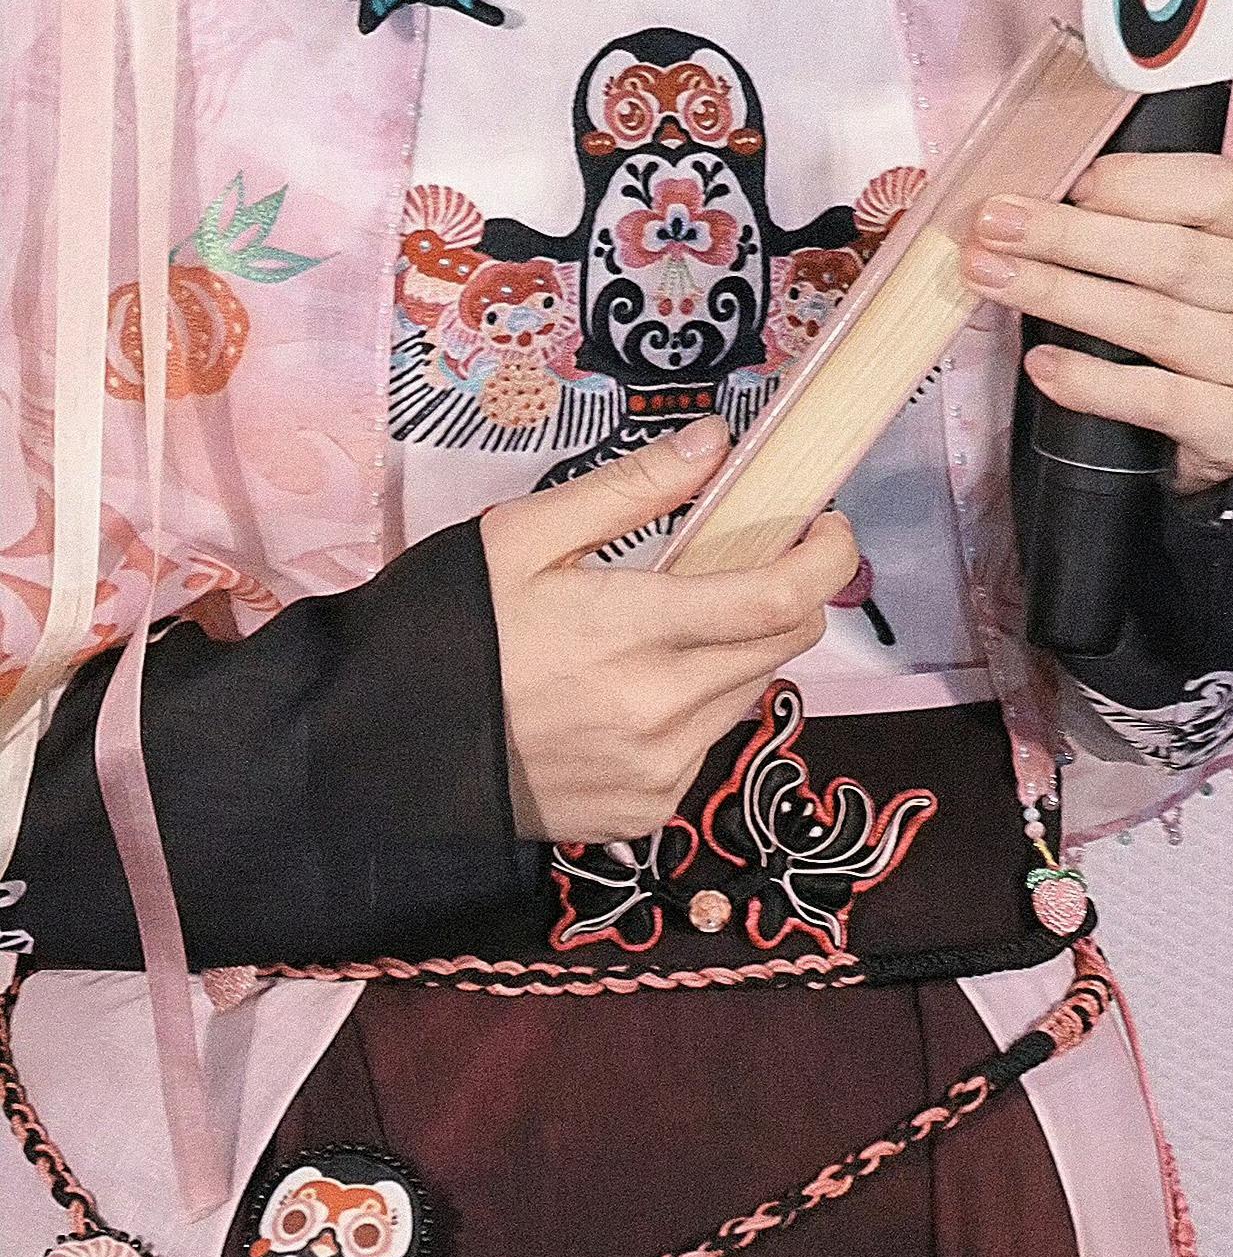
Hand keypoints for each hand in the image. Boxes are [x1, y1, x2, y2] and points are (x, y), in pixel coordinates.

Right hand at [480, 420, 856, 846]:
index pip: (780, 599)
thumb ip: (630, 490)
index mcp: (633, 633)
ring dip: (741, 650)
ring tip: (680, 624)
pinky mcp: (643, 813)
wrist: (379, 753)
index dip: (827, 557)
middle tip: (751, 561)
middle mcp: (660, 712)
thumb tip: (716, 442)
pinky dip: (700, 706)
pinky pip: (708, 745)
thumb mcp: (523, 536)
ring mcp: (656, 772)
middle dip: (786, 594)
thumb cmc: (449, 630)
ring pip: (750, 695)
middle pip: (781, 645)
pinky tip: (641, 688)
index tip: (828, 524)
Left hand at [962, 150, 1232, 495]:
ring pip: (1158, 322)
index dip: (1139, 182)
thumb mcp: (1182, 262)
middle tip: (993, 227)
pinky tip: (1042, 365)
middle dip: (1070, 237)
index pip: (1217, 188)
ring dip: (1063, 298)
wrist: (1229, 435)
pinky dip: (1091, 381)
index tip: (1068, 183)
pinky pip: (1160, 398)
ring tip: (993, 281)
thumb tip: (1034, 202)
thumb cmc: (1191, 324)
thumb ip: (1135, 225)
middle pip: (1174, 256)